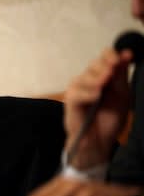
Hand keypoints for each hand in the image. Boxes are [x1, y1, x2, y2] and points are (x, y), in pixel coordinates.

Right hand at [64, 48, 131, 168]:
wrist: (99, 141)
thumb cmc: (109, 119)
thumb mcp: (122, 95)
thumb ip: (121, 76)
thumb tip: (126, 54)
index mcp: (101, 77)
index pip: (103, 58)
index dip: (110, 55)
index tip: (122, 58)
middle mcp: (87, 81)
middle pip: (93, 65)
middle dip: (105, 67)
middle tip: (111, 74)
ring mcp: (76, 91)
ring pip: (84, 77)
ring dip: (96, 80)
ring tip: (103, 89)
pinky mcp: (70, 102)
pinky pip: (76, 93)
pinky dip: (88, 94)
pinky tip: (96, 97)